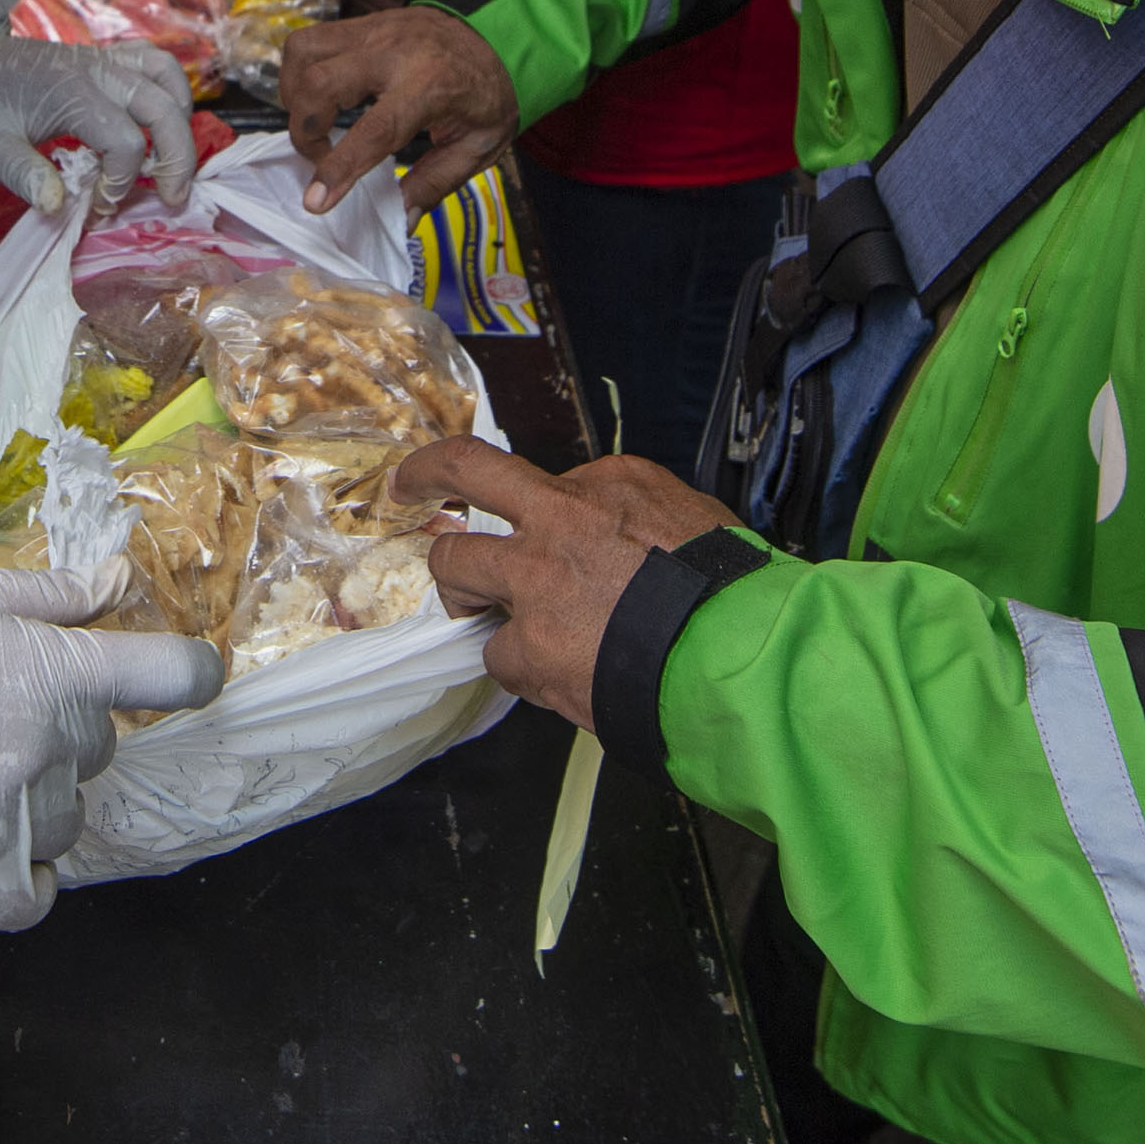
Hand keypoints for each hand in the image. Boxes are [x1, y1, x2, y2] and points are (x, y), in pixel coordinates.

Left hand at [0, 0, 198, 215]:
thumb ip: (25, 176)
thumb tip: (59, 209)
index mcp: (71, 94)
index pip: (125, 142)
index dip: (120, 183)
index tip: (97, 208)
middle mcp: (98, 70)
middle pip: (164, 109)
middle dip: (177, 158)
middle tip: (171, 197)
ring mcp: (103, 58)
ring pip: (168, 77)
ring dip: (180, 119)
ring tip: (171, 157)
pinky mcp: (103, 56)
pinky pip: (152, 60)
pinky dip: (169, 87)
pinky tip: (161, 117)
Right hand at [0, 563, 222, 928]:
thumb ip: (50, 597)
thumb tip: (117, 582)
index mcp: (55, 673)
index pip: (175, 677)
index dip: (189, 674)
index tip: (182, 679)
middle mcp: (49, 753)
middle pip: (98, 749)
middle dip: (59, 731)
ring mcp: (14, 827)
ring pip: (66, 819)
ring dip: (32, 800)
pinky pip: (38, 891)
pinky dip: (20, 870)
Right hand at [281, 5, 518, 215]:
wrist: (500, 35)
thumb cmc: (488, 95)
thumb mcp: (478, 147)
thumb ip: (435, 183)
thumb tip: (400, 220)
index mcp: (432, 86)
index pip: (375, 129)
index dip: (340, 168)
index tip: (315, 201)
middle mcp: (395, 52)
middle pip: (320, 82)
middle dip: (304, 130)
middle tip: (320, 157)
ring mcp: (373, 30)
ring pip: (302, 52)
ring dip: (293, 96)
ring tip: (314, 124)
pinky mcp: (360, 23)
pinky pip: (308, 40)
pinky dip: (299, 73)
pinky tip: (317, 98)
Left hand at [397, 444, 742, 732]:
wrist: (737, 657)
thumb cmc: (730, 593)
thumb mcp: (690, 516)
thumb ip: (632, 511)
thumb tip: (610, 525)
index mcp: (606, 484)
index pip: (531, 470)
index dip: (496, 485)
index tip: (459, 477)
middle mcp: (560, 520)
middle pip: (462, 473)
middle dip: (425, 479)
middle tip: (407, 493)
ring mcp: (536, 583)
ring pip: (454, 568)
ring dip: (461, 591)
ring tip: (480, 612)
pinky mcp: (528, 648)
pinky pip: (496, 654)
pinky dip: (518, 665)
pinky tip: (553, 673)